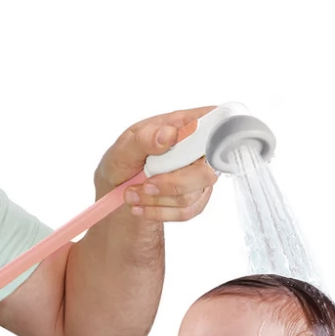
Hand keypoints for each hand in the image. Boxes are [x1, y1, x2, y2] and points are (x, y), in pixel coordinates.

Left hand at [94, 108, 218, 222]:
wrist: (116, 191)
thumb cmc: (122, 162)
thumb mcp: (123, 148)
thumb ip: (144, 139)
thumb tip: (168, 134)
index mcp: (182, 126)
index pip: (216, 122)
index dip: (218, 134)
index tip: (193, 150)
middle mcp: (196, 151)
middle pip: (206, 170)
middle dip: (172, 184)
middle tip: (145, 184)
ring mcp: (198, 176)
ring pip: (192, 195)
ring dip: (157, 199)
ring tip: (132, 195)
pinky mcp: (194, 199)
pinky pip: (186, 212)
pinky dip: (160, 212)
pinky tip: (142, 207)